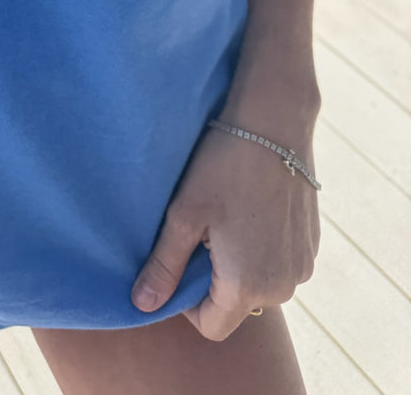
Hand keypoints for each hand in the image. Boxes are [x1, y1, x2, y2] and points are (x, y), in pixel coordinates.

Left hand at [130, 120, 319, 339]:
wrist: (274, 125)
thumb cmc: (222, 167)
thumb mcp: (183, 215)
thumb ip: (164, 266)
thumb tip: (142, 305)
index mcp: (247, 286)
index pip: (211, 327)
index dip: (187, 303)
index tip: (179, 260)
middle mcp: (282, 287)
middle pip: (235, 305)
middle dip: (213, 278)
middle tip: (200, 230)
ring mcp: (302, 267)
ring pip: (258, 284)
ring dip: (238, 263)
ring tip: (225, 216)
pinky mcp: (311, 246)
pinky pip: (279, 264)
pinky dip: (261, 248)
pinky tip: (249, 209)